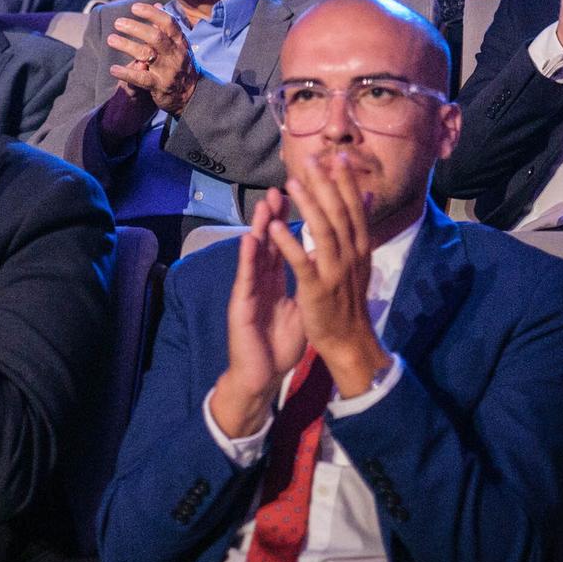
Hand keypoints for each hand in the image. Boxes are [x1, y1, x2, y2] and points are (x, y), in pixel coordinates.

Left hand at [105, 1, 199, 116]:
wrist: (189, 96)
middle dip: (136, 28)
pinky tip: (113, 69)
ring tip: (111, 39)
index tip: (134, 7)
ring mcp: (167, 70)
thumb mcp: (178, 44)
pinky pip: (141, 79)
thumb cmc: (179, 64)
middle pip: (155, 37)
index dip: (152, 13)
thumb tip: (157, 4)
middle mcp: (175, 54)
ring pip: (146, 55)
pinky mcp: (159, 86)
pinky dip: (126, 73)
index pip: (168, 23)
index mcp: (180, 42)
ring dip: (127, 45)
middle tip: (118, 23)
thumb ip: (166, 26)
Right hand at [210, 188, 307, 436]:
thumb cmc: (278, 344)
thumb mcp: (299, 309)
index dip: (293, 221)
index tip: (305, 197)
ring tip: (266, 203)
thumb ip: (306, 284)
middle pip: (270, 240)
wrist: (260, 375)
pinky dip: (248, 258)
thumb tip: (321, 266)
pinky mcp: (241, 304)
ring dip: (259, 227)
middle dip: (276, 213)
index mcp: (275, 279)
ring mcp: (250, 289)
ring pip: (255, 252)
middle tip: (284, 186)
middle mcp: (261, 279)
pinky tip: (250, 240)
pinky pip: (246, 278)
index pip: (285, 242)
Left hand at [266, 149, 392, 396]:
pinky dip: (289, 243)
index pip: (355, 209)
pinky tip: (276, 227)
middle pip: (339, 214)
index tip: (338, 157)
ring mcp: (334, 273)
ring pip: (323, 232)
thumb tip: (367, 197)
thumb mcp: (360, 261)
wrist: (350, 342)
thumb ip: (359, 228)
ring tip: (291, 183)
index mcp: (360, 249)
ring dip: (308, 206)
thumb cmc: (350, 300)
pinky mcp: (316, 290)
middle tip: (311, 160)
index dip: (346, 183)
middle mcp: (351, 256)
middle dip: (325, 185)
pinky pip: (302, 263)